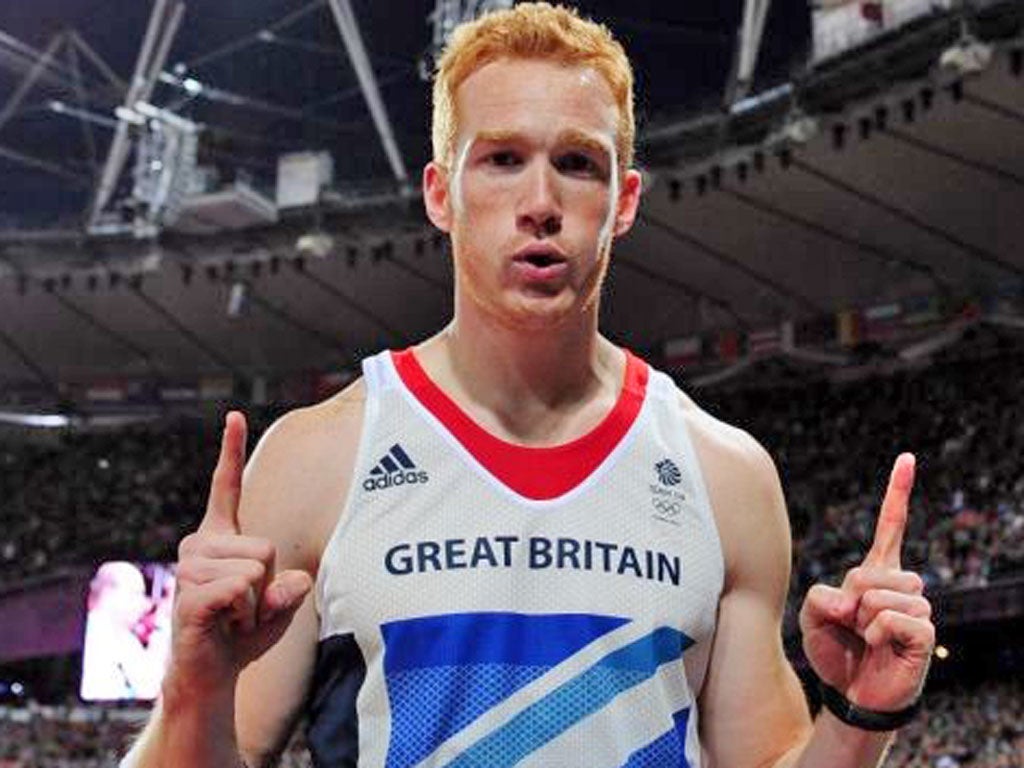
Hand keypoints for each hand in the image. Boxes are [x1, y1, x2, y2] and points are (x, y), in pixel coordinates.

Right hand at [169, 412, 312, 694]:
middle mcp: (199, 545)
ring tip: (232, 618)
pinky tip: (224, 627)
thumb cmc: (244, 634)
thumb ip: (293, 588)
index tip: (235, 414)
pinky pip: (241, 591)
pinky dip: (245, 615)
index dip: (231, 450)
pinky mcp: (188, 595)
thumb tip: (298, 581)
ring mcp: (189, 569)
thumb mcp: (282, 606)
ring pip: (256, 569)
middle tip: (244, 608)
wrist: (210, 674)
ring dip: (256, 604)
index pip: (226, 487)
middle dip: (269, 584)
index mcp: (220, 537)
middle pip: (266, 546)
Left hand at [799, 453, 934, 712]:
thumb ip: (819, 596)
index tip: (907, 458)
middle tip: (852, 625)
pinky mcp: (925, 633)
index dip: (898, 493)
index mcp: (876, 572)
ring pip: (881, 596)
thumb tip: (851, 599)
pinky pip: (896, 619)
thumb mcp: (811, 615)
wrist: (852, 693)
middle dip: (851, 598)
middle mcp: (901, 586)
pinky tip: (879, 646)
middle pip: (869, 571)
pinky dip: (878, 633)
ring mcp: (916, 609)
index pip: (890, 526)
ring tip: (866, 638)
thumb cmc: (835, 650)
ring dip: (863, 619)